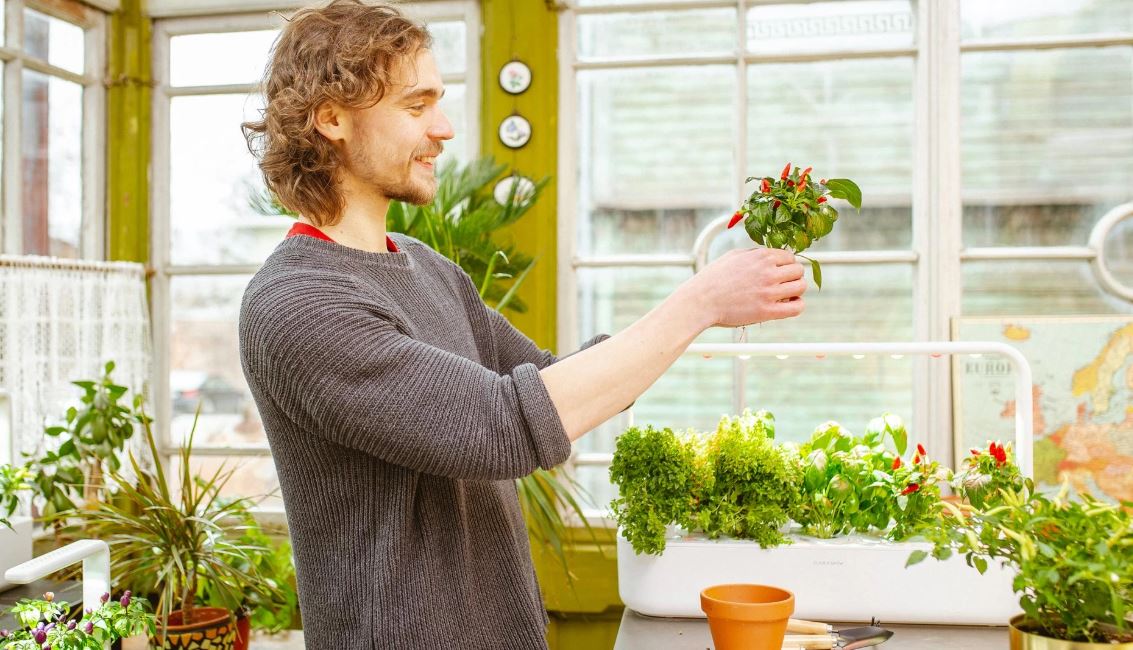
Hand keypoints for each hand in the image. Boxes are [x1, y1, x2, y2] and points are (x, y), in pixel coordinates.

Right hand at [684, 247, 805, 327]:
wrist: (701, 300)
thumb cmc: (713, 278)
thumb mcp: (733, 256)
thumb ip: (754, 254)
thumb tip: (770, 256)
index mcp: (761, 257)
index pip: (790, 257)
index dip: (786, 265)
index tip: (780, 273)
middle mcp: (768, 272)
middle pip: (798, 270)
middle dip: (792, 277)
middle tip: (783, 284)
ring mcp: (769, 292)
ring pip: (801, 287)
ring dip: (796, 290)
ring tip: (786, 295)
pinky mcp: (767, 311)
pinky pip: (797, 307)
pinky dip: (797, 305)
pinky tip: (788, 305)